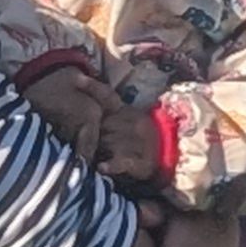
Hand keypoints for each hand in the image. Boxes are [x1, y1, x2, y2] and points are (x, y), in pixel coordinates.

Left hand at [23, 68, 166, 184]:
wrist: (169, 155)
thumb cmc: (138, 137)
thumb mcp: (126, 118)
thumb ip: (107, 110)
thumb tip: (79, 91)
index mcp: (126, 111)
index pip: (107, 96)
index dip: (92, 87)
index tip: (76, 78)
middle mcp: (132, 123)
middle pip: (100, 125)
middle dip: (91, 133)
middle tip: (87, 141)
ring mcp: (137, 142)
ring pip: (107, 144)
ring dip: (98, 150)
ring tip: (94, 156)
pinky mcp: (140, 161)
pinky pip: (122, 162)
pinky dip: (111, 165)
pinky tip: (102, 167)